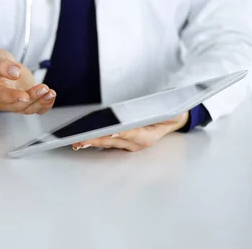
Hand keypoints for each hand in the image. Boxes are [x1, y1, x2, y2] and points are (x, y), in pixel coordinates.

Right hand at [0, 49, 55, 113]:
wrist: (1, 67)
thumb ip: (2, 65)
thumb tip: (15, 72)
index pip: (3, 97)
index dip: (14, 97)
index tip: (25, 95)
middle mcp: (4, 101)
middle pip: (19, 105)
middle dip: (33, 97)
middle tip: (43, 88)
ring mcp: (16, 102)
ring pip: (29, 108)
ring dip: (41, 102)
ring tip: (50, 93)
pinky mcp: (27, 101)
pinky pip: (37, 108)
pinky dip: (45, 105)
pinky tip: (51, 97)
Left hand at [72, 113, 188, 151]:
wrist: (174, 119)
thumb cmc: (170, 112)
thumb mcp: (170, 110)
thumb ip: (159, 110)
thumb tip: (148, 108)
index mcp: (148, 136)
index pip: (130, 133)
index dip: (118, 133)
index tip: (108, 133)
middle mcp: (137, 143)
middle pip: (113, 140)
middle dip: (96, 139)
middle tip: (82, 139)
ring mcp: (130, 144)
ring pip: (108, 143)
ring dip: (92, 141)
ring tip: (77, 141)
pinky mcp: (124, 142)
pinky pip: (108, 142)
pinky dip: (96, 140)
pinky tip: (83, 140)